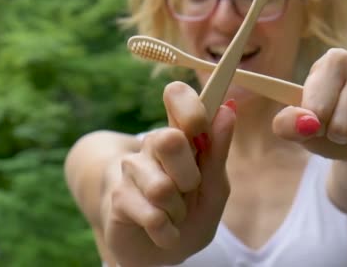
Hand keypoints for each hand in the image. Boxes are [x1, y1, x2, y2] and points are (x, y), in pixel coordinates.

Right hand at [103, 82, 235, 266]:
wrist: (158, 251)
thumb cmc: (190, 213)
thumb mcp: (215, 188)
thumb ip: (218, 151)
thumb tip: (227, 108)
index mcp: (181, 134)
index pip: (177, 95)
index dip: (190, 107)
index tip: (200, 130)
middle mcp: (153, 145)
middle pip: (170, 139)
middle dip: (189, 177)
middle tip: (189, 191)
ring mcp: (132, 168)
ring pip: (162, 187)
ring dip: (177, 212)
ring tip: (175, 216)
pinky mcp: (118, 197)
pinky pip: (152, 216)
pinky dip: (167, 232)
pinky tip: (164, 232)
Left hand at [273, 49, 346, 168]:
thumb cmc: (325, 129)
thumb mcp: (299, 129)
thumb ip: (287, 124)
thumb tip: (305, 123)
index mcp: (334, 61)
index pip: (316, 108)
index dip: (315, 126)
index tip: (318, 124)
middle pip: (342, 124)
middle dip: (339, 137)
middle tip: (343, 131)